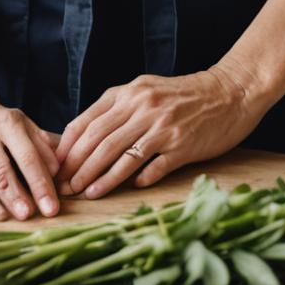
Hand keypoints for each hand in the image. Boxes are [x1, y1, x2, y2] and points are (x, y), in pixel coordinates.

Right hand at [0, 85, 62, 221]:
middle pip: (0, 171)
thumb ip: (42, 145)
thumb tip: (59, 172)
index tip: (51, 208)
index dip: (40, 184)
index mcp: (7, 122)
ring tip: (2, 217)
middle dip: (15, 196)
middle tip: (28, 216)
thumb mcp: (21, 123)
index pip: (28, 156)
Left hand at [53, 65, 268, 198]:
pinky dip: (135, 179)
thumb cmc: (185, 95)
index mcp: (130, 92)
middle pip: (99, 140)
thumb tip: (87, 136)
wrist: (229, 92)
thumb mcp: (147, 91)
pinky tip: (125, 191)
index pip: (88, 120)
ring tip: (85, 193)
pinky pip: (152, 166)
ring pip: (120, 155)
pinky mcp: (182, 145)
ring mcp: (162, 126)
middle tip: (64, 186)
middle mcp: (143, 106)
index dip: (69, 145)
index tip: (55, 165)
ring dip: (99, 178)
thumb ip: (119, 108)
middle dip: (77, 166)